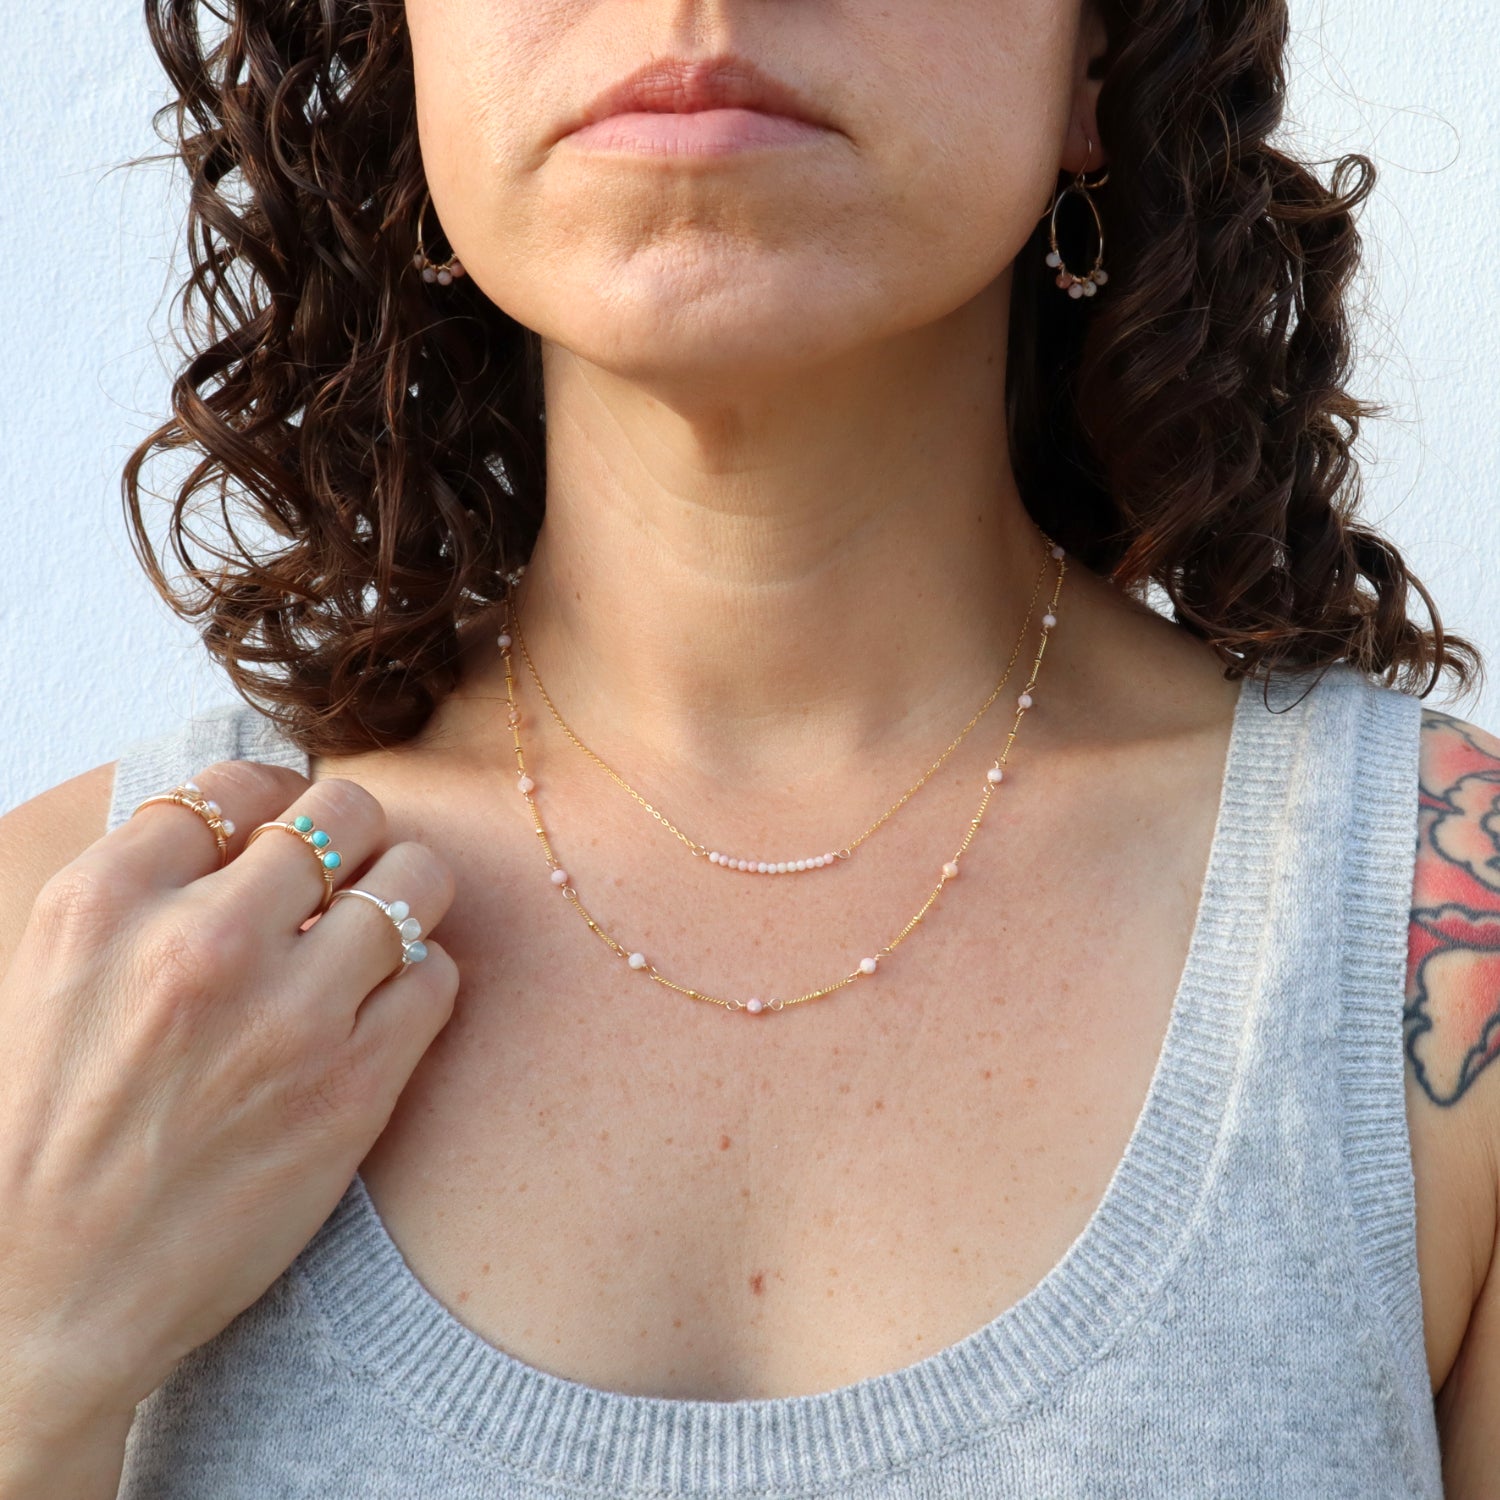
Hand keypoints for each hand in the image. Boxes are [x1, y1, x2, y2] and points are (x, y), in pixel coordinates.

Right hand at [0, 762, 458, 1432]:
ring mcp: (289, 1015)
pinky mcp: (356, 1087)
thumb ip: (144, 891)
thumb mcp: (51, 978)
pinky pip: (438, 975)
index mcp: (106, 904)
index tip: (282, 826)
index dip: (272, 797)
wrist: (46, 1298)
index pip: (235, 785)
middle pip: (344, 810)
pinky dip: (421, 977)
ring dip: (404, 896)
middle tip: (344, 874)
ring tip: (377, 930)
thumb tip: (243, 824)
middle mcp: (203, 943)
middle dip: (353, 833)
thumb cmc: (44, 1135)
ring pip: (415, 879)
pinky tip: (383, 1004)